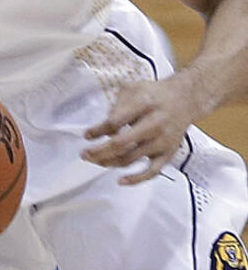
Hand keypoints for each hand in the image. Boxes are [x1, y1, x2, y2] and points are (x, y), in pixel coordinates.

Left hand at [82, 74, 196, 183]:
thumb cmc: (155, 95)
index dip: (98, 131)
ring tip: (94, 161)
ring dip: (109, 162)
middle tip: (84, 153)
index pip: (115, 122)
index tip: (86, 135)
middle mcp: (155, 124)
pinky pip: (152, 171)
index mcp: (144, 105)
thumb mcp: (133, 89)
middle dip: (99, 151)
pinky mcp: (168, 153)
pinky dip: (136, 179)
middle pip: (121, 143)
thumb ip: (116, 105)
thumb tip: (102, 128)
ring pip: (131, 158)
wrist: (186, 99)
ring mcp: (162, 141)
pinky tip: (121, 181)